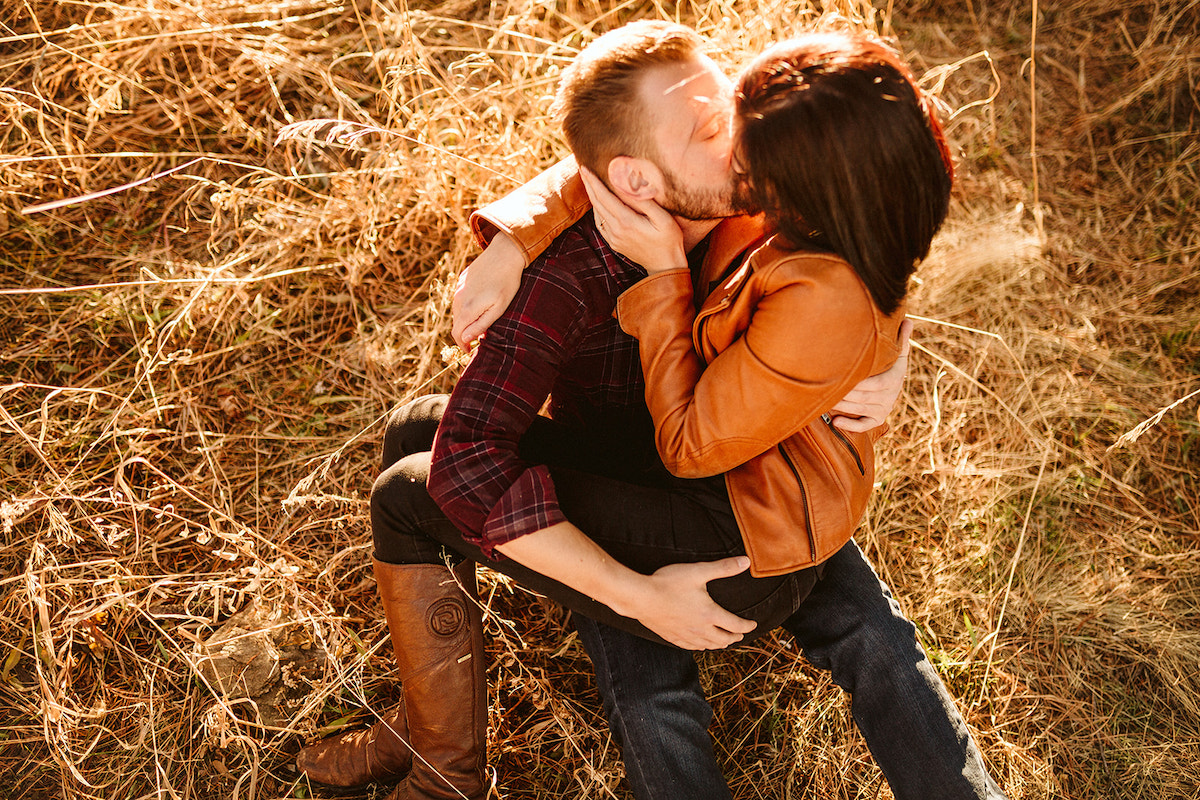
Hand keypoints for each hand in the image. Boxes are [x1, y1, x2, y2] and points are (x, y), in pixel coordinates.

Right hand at [451, 232, 525, 347]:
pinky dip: (466, 307)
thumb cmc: (507, 283)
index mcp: (467, 308)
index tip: (471, 351)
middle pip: (456, 323)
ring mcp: (459, 288)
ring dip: (465, 320)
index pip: (457, 334)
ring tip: (479, 323)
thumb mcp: (499, 308)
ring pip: (457, 311)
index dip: (463, 345)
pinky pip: (460, 298)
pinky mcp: (462, 280)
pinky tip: (479, 304)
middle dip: (464, 334)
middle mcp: (459, 299)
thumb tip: (465, 339)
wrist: (505, 253)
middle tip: (478, 339)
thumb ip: (481, 324)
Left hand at [580, 167, 686, 273]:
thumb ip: (644, 201)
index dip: (594, 181)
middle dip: (589, 185)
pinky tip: (598, 203)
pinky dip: (596, 211)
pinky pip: (600, 224)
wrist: (666, 267)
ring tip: (589, 182)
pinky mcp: (614, 243)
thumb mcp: (663, 218)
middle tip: (582, 168)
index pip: (604, 197)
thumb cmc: (669, 240)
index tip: (585, 167)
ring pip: (597, 214)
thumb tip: (628, 185)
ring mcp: (613, 238)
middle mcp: (616, 230)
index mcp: (626, 222)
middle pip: (597, 203)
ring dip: (592, 197)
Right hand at [619, 557, 756, 648]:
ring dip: (720, 644)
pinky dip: (701, 646)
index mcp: (710, 614)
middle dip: (735, 637)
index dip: (747, 625)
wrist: (641, 597)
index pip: (735, 625)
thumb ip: (723, 567)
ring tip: (724, 641)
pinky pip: (691, 647)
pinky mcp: (672, 637)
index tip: (753, 624)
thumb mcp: (698, 571)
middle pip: (724, 640)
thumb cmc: (668, 583)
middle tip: (740, 634)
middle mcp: (700, 629)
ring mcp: (685, 635)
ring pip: (708, 646)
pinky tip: (700, 644)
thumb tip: (746, 562)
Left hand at [830, 318, 911, 431]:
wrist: (894, 384)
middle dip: (843, 393)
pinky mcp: (878, 419)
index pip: (874, 384)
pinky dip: (850, 426)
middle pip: (862, 397)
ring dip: (841, 406)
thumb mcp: (897, 351)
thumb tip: (908, 320)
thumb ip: (900, 339)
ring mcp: (884, 409)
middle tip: (824, 388)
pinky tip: (835, 422)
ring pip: (859, 410)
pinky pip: (864, 426)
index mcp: (894, 379)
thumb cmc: (890, 363)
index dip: (857, 383)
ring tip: (823, 399)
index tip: (840, 377)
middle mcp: (890, 397)